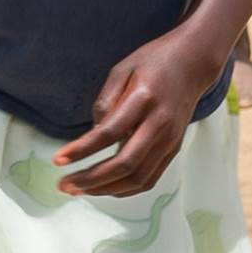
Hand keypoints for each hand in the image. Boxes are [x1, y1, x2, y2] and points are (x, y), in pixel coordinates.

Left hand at [53, 32, 218, 197]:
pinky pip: (150, 178)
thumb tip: (92, 135)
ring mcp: (170, 139)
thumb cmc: (154, 63)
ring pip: (138, 178)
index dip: (82, 150)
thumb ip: (105, 102)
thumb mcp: (122, 70)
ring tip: (80, 189)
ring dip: (106, 189)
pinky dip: (125, 189)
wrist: (193, 63)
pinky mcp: (173, 149)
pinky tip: (105, 188)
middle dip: (91, 179)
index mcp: (144, 99)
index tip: (59, 159)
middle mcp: (160, 123)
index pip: (109, 132)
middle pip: (126, 163)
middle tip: (65, 184)